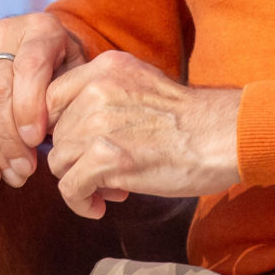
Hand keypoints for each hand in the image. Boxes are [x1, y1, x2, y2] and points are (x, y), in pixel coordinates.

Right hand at [0, 12, 85, 188]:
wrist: (42, 49)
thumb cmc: (66, 69)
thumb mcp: (78, 73)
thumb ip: (68, 97)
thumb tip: (59, 137)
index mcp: (39, 29)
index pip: (28, 67)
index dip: (29, 107)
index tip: (37, 142)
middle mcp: (1, 34)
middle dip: (10, 137)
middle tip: (26, 170)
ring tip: (13, 176)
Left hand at [44, 50, 240, 218]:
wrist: (224, 136)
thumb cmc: (188, 119)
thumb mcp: (139, 84)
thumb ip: (102, 94)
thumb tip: (66, 127)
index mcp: (103, 68)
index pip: (50, 97)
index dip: (59, 127)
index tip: (76, 146)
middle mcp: (95, 90)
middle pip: (56, 133)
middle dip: (75, 157)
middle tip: (103, 171)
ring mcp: (98, 124)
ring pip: (59, 161)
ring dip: (78, 181)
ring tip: (108, 188)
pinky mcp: (106, 159)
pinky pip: (70, 187)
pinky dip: (80, 202)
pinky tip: (99, 206)